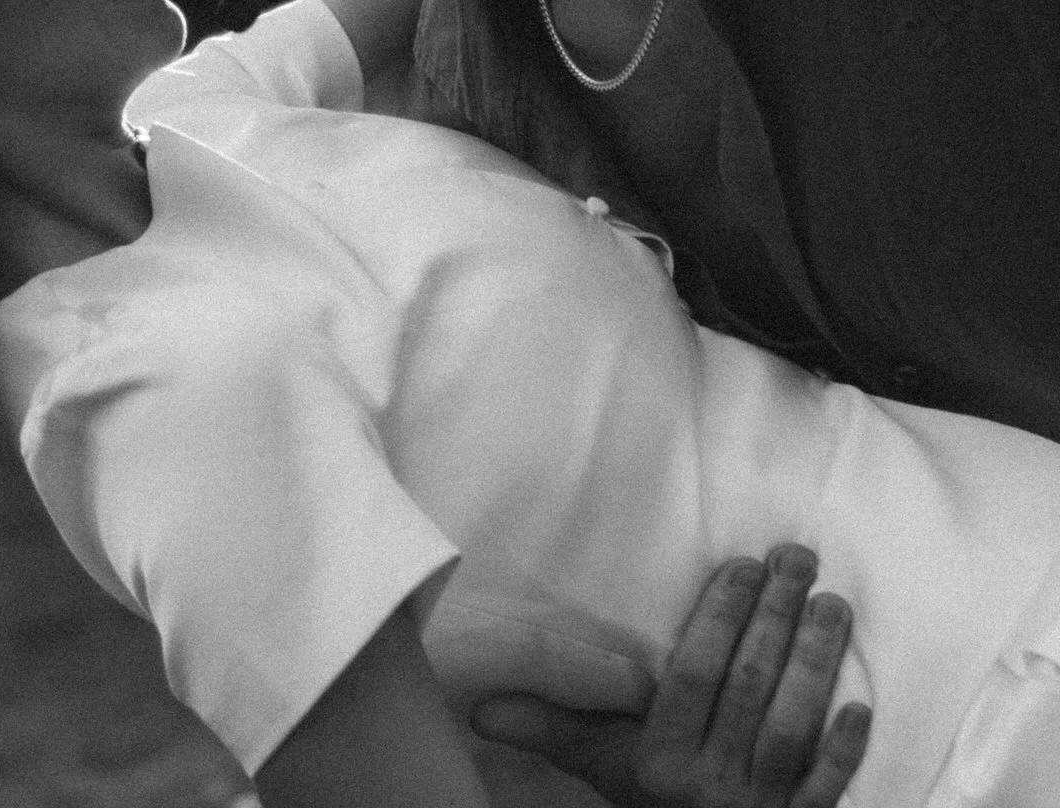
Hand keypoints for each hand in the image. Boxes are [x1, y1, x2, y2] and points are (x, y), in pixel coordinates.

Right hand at [470, 545, 871, 807]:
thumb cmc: (645, 804)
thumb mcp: (598, 764)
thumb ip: (553, 724)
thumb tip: (479, 704)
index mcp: (660, 760)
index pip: (692, 677)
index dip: (720, 618)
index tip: (745, 564)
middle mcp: (711, 784)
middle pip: (748, 691)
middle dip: (775, 618)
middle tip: (799, 557)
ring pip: (791, 730)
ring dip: (815, 666)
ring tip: (833, 604)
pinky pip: (827, 791)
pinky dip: (844, 752)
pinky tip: (860, 704)